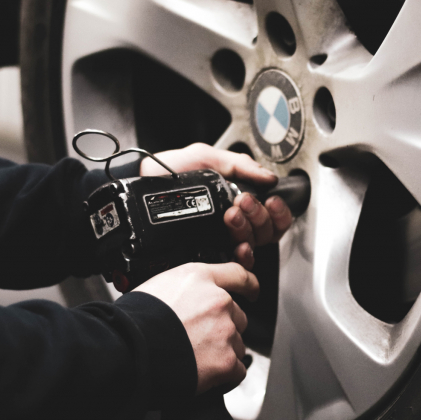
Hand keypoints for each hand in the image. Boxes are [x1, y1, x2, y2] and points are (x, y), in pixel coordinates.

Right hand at [134, 262, 258, 393]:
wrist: (129, 350)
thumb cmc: (134, 320)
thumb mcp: (158, 285)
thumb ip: (184, 289)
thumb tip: (187, 299)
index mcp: (200, 278)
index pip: (238, 274)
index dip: (248, 285)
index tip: (252, 291)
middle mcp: (218, 301)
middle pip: (238, 315)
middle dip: (224, 327)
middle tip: (200, 338)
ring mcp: (224, 331)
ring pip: (238, 343)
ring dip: (224, 351)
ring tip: (196, 356)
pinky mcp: (226, 361)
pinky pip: (237, 369)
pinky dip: (226, 374)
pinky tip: (207, 374)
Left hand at [140, 143, 293, 268]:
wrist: (142, 183)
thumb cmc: (170, 170)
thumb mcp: (206, 158)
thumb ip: (239, 165)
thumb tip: (269, 177)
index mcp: (237, 200)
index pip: (271, 215)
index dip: (278, 211)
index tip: (270, 200)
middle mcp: (232, 223)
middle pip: (266, 231)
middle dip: (259, 215)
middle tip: (242, 200)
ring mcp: (221, 239)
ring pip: (253, 245)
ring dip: (248, 229)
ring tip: (231, 214)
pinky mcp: (207, 253)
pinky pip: (236, 263)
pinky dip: (243, 254)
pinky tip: (238, 245)